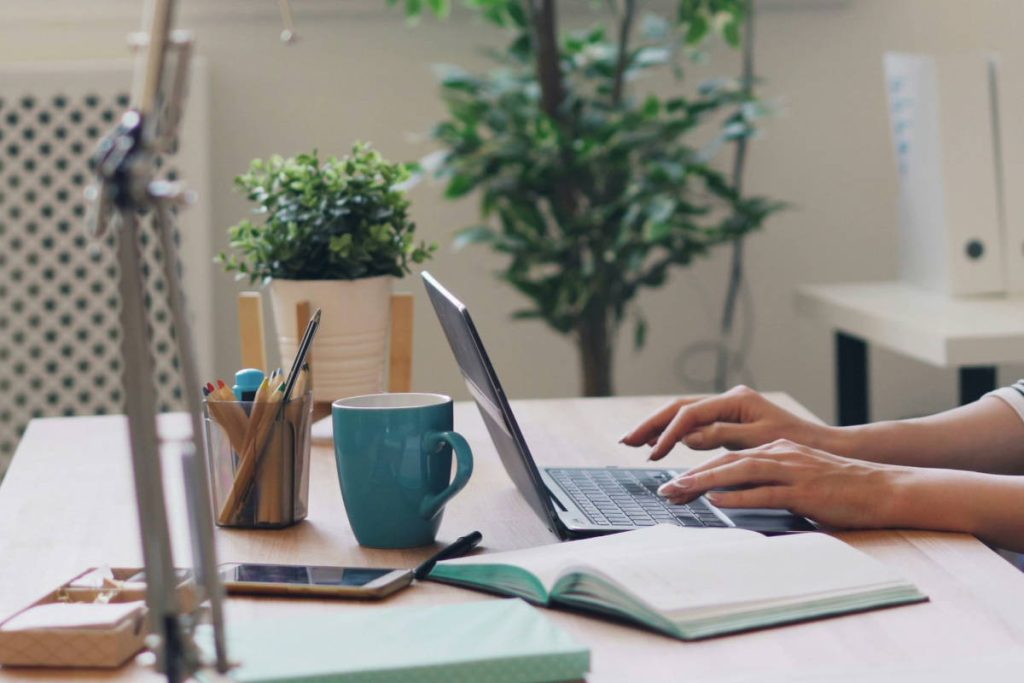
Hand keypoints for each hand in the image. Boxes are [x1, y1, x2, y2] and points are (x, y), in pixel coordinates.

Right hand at [620, 385, 830, 460]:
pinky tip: (660, 442)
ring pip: (683, 414)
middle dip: (651, 424)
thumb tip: (687, 436)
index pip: (691, 414)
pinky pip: (694, 424)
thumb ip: (722, 436)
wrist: (821, 446)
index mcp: (736, 400)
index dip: (668, 433)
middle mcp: (729, 399)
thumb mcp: (760, 442)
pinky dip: (675, 433)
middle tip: (626, 440)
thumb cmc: (797, 445)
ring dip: (658, 427)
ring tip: (634, 441)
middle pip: (679, 408)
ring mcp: (728, 409)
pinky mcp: (729, 420)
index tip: (653, 452)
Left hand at [657, 439, 901, 528]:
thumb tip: (731, 495)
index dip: (697, 469)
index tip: (674, 485)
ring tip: (680, 491)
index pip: (728, 457)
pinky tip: (718, 501)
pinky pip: (766, 492)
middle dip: (691, 475)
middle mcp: (780, 455)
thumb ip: (766, 482)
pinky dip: (739, 496)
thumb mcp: (796, 479)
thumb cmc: (840, 489)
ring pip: (739, 471)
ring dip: (706, 482)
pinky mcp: (805, 490)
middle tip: (665, 490)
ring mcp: (793, 471)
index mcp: (776, 450)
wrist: (883, 489)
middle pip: (726, 461)